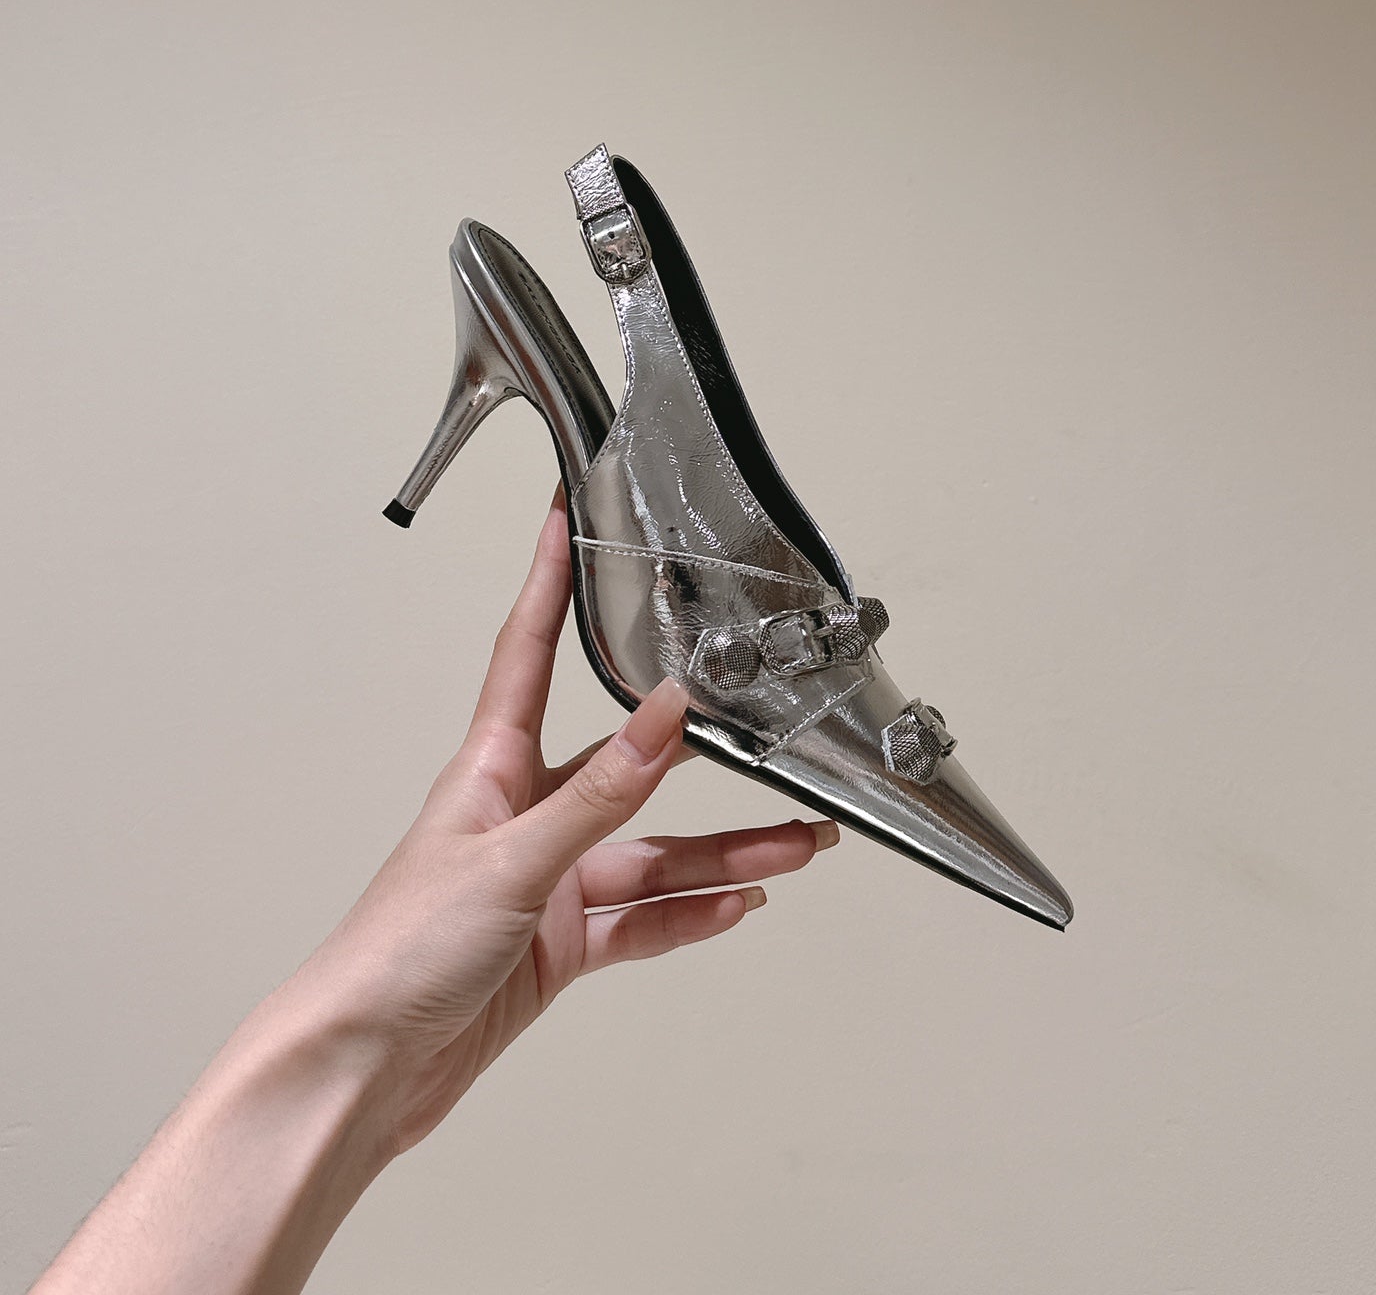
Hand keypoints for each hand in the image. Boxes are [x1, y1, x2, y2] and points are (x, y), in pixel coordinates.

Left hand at [283, 490, 837, 1157]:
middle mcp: (522, 815)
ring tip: (796, 849)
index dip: (549, 583)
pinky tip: (739, 906)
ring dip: (724, 855)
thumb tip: (665, 715)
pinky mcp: (554, 945)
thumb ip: (602, 794)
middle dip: (701, 758)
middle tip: (766, 742)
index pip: (528, 651)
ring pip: (651, 853)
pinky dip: (691, 914)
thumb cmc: (396, 952)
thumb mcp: (510, 860)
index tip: (566, 520)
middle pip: (627, 771)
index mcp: (490, 769)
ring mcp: (542, 882)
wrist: (363, 1069)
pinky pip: (640, 919)